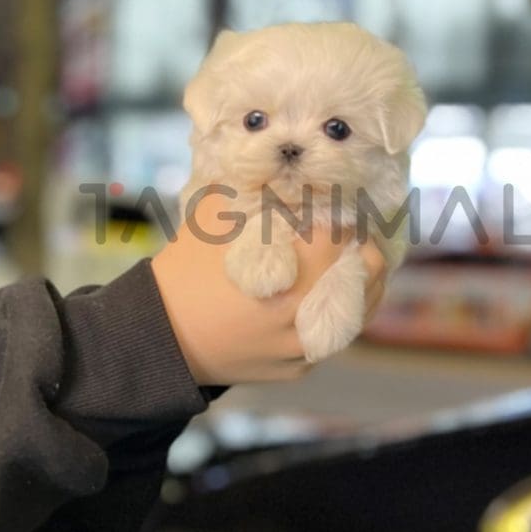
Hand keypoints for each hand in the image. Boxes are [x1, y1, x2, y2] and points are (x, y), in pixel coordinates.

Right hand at [150, 192, 386, 384]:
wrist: (161, 335)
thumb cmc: (187, 268)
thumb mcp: (216, 214)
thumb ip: (259, 186)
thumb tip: (295, 165)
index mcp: (290, 266)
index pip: (345, 230)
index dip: (347, 210)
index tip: (342, 201)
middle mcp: (306, 311)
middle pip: (368, 270)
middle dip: (364, 244)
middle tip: (355, 229)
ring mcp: (305, 344)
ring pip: (363, 308)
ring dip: (365, 279)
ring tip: (355, 258)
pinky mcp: (299, 366)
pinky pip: (337, 336)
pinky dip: (341, 312)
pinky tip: (332, 293)